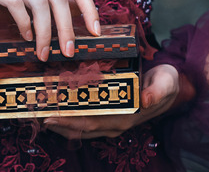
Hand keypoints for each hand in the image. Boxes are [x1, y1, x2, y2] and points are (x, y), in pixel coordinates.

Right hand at [0, 0, 100, 61]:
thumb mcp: (17, 6)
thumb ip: (39, 12)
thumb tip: (66, 33)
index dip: (89, 7)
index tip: (96, 32)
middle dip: (68, 27)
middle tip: (68, 52)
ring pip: (40, 1)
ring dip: (45, 32)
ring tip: (43, 53)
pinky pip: (15, 3)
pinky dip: (23, 24)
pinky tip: (23, 38)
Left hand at [44, 64, 178, 138]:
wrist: (171, 86)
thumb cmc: (166, 83)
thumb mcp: (165, 84)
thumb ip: (156, 92)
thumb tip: (145, 100)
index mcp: (126, 117)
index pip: (93, 123)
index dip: (71, 122)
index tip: (52, 117)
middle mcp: (116, 123)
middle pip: (82, 127)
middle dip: (59, 123)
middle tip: (37, 114)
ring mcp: (111, 121)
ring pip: (82, 126)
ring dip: (61, 122)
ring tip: (41, 113)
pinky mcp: (109, 115)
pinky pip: (86, 120)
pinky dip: (70, 117)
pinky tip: (57, 109)